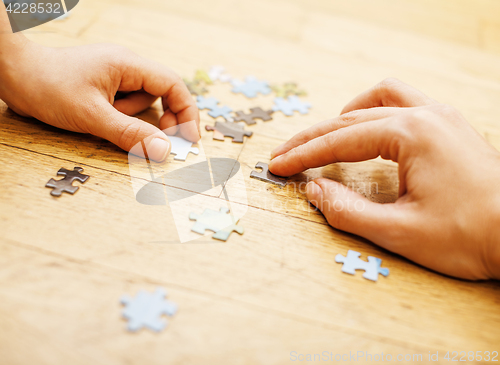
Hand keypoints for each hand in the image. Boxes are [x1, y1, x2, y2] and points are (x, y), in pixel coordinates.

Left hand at [0, 40, 199, 160]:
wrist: (13, 75)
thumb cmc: (47, 87)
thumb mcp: (92, 116)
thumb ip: (130, 134)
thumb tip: (164, 151)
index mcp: (128, 64)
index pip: (173, 85)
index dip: (186, 112)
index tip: (188, 139)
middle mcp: (126, 67)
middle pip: (161, 95)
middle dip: (160, 119)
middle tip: (156, 141)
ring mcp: (116, 77)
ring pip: (142, 104)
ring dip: (131, 120)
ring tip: (103, 120)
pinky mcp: (106, 88)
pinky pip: (125, 107)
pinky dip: (120, 118)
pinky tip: (99, 118)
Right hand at [269, 78, 499, 279]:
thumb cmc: (472, 236)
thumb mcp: (400, 232)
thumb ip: (348, 211)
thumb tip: (314, 191)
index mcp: (413, 133)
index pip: (340, 140)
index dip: (303, 155)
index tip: (277, 165)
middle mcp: (427, 115)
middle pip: (352, 117)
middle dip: (314, 138)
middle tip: (285, 155)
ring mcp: (442, 117)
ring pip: (381, 98)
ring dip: (346, 115)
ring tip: (324, 137)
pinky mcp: (451, 127)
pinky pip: (405, 103)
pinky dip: (376, 112)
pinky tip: (369, 131)